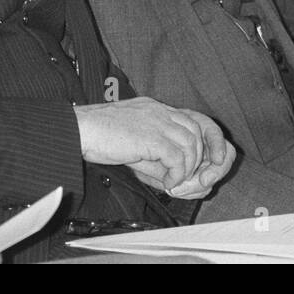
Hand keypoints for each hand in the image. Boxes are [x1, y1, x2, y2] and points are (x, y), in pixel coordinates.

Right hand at [75, 97, 228, 194]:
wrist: (78, 130)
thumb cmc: (99, 138)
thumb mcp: (134, 146)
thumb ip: (156, 157)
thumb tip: (176, 178)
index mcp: (156, 109)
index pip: (196, 118)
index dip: (211, 139)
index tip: (215, 159)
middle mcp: (160, 111)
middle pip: (200, 130)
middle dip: (204, 158)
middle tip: (194, 179)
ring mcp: (156, 121)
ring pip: (191, 144)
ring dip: (188, 168)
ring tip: (174, 182)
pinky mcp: (150, 136)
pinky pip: (177, 157)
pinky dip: (177, 174)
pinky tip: (167, 183)